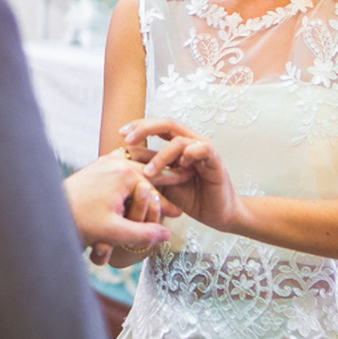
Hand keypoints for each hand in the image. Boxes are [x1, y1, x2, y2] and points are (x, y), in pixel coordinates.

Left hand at [62, 148, 175, 264]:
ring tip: (168, 176)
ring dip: (152, 171)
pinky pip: (123, 163)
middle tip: (185, 182)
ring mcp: (105, 161)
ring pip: (137, 163)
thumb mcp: (114, 232)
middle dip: (166, 178)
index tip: (182, 213)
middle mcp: (116, 162)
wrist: (47, 213)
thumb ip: (144, 234)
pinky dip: (135, 169)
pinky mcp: (97, 165)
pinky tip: (141, 176)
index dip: (168, 203)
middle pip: (149, 171)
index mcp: (125, 174)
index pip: (155, 188)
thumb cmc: (79, 222)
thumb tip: (168, 236)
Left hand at [120, 118, 242, 233]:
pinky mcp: (216, 160)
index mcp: (179, 145)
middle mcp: (191, 142)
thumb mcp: (162, 184)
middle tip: (128, 139)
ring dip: (161, 156)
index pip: (158, 127)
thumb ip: (148, 172)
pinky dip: (190, 153)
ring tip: (149, 173)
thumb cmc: (191, 198)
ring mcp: (204, 149)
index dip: (139, 126)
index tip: (121, 134)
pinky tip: (181, 165)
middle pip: (167, 124)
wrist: (217, 214)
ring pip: (179, 140)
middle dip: (145, 128)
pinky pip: (202, 148)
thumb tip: (122, 165)